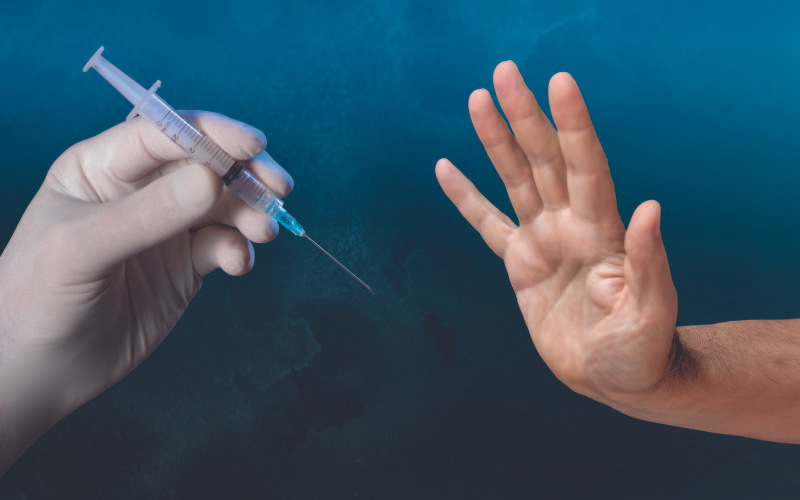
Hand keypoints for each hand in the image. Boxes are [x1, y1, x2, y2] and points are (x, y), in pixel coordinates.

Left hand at [0, 112, 291, 470]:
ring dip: (250, 212)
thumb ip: (147, 214)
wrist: (42, 370)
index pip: (163, 134)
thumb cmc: (38, 298)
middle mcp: (138, 190)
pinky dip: (239, 250)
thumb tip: (213, 179)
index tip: (251, 145)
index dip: (210, 133)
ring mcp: (165, 228)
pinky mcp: (185, 264)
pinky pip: (223, 244)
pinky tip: (238, 265)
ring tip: (265, 231)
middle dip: (245, 172)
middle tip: (279, 187)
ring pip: (223, 204)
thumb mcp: (83, 248)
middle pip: (205, 164)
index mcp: (102, 167)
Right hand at [436, 62, 677, 406]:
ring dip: (497, 141)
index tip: (559, 83)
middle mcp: (571, 225)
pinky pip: (487, 223)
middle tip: (504, 73)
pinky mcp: (521, 263)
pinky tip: (446, 169)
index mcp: (602, 232)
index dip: (573, 126)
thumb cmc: (642, 351)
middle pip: (544, 160)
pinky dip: (465, 198)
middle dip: (525, 117)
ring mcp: (544, 240)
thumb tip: (652, 207)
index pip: (586, 166)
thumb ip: (648, 263)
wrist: (617, 378)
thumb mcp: (650, 314)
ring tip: (478, 100)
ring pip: (515, 180)